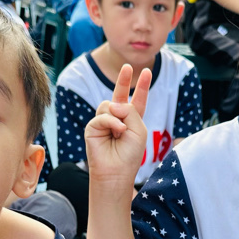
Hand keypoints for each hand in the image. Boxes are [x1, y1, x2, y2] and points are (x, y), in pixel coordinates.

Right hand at [85, 63, 150, 182]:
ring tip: (121, 131)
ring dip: (118, 115)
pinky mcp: (93, 128)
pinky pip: (103, 115)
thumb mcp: (138, 130)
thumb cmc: (130, 155)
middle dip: (123, 80)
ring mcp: (104, 123)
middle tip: (127, 67)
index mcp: (132, 120)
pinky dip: (111, 122)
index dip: (141, 87)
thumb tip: (113, 103)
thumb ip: (131, 111)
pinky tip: (117, 132)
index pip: (137, 101)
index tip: (146, 71)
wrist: (116, 172)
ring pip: (110, 104)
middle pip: (119, 95)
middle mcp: (118, 119)